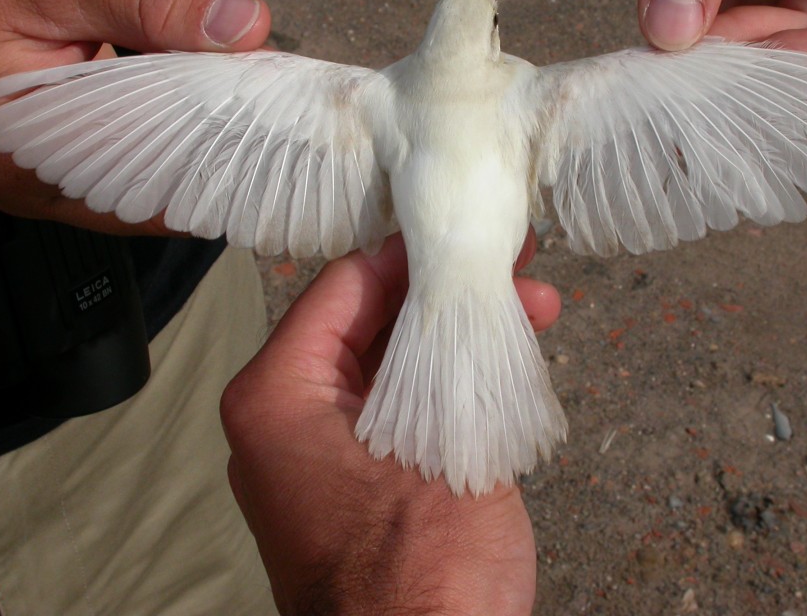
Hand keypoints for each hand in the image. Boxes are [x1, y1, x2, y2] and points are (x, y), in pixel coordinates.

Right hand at [0, 0, 270, 232]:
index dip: (212, 165)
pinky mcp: (67, 141)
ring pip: (147, 171)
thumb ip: (158, 0)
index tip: (271, 139)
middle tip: (278, 125)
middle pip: (148, 186)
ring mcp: (48, 162)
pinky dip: (177, 127)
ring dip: (200, 142)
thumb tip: (242, 26)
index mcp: (18, 147)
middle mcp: (30, 172)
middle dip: (214, 157)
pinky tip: (218, 106)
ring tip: (257, 116)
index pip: (140, 182)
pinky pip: (136, 149)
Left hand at [221, 232, 559, 614]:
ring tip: (530, 312)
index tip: (469, 234)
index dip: (412, 252)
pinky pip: (404, 407)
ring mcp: (324, 453)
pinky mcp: (362, 480)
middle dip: (447, 294)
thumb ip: (444, 342)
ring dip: (459, 338)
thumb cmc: (421, 571)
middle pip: (370, 322)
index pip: (344, 285)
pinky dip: (453, 383)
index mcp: (277, 396)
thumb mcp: (442, 432)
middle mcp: (288, 419)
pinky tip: (507, 361)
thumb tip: (460, 273)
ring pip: (394, 363)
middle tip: (513, 268)